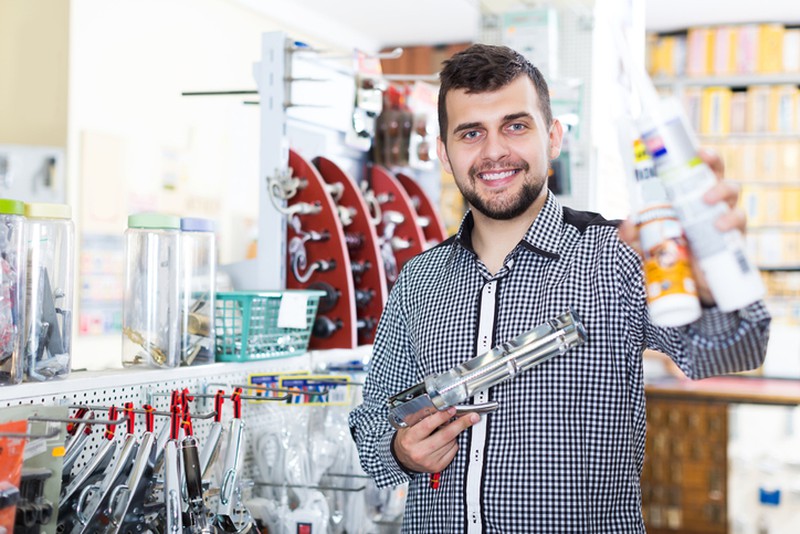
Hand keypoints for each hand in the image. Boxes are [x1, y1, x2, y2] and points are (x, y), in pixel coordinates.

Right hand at [393, 407, 479, 472]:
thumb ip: (423, 416)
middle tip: (471, 416)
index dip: (442, 416)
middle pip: (445, 435)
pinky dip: (454, 443)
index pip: (428, 425)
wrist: (402, 458)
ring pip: (451, 442)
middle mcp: (419, 451)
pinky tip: (446, 441)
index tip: (452, 409)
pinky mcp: (437, 467)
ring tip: (447, 429)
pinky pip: (453, 451)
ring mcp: (429, 461)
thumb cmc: (407, 439)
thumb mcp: (409, 425)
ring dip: (454, 433)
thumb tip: (442, 408)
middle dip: (460, 424)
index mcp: (410, 439)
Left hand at [618, 149, 744, 306]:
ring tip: (707, 200)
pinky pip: (740, 220)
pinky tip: (719, 226)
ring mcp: (724, 214)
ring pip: (733, 190)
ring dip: (721, 190)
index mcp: (687, 195)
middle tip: (704, 158)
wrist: (689, 283)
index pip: (693, 168)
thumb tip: (627, 222)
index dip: (693, 154)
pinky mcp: (735, 234)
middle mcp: (708, 200)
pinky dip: (731, 219)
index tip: (689, 145)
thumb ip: (632, 234)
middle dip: (713, 160)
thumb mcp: (645, 243)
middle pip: (716, 171)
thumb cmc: (671, 253)